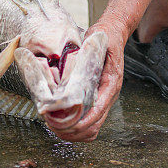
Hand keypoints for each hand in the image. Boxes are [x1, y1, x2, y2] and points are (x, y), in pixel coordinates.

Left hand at [45, 19, 125, 142]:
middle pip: (94, 126)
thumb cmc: (104, 38)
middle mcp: (109, 95)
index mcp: (111, 84)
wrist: (114, 33)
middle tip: (53, 126)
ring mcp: (104, 99)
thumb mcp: (96, 42)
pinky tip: (62, 123)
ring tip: (55, 127)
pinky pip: (89, 121)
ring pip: (92, 128)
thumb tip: (69, 65)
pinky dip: (76, 128)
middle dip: (74, 132)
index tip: (65, 124)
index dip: (81, 122)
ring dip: (74, 133)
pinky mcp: (97, 99)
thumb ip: (86, 54)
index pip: (98, 111)